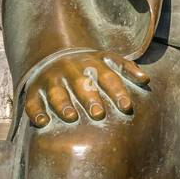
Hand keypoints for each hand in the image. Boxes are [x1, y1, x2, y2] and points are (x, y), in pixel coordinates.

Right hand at [24, 49, 149, 127]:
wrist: (54, 56)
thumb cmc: (89, 66)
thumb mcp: (108, 61)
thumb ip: (127, 69)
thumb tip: (146, 80)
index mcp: (92, 63)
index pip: (108, 77)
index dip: (117, 91)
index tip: (127, 106)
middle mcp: (71, 69)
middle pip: (81, 84)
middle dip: (90, 98)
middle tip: (99, 114)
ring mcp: (52, 79)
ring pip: (57, 92)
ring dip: (63, 104)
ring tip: (71, 116)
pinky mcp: (34, 90)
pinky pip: (33, 102)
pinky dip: (36, 112)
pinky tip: (42, 122)